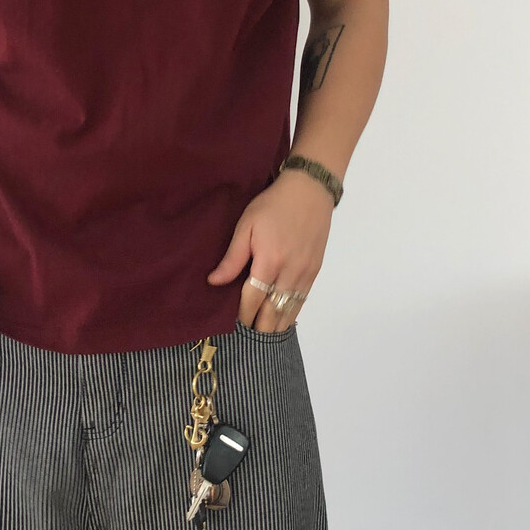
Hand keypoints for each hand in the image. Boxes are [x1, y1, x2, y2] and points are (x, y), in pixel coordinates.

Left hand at [206, 168, 334, 331]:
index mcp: (269, 261)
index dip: (243, 315)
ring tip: (263, 337)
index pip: (253, 299)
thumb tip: (214, 282)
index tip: (234, 325)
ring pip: (290, 310)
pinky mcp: (315, 271)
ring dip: (276, 325)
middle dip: (260, 327)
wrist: (310, 190)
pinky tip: (283, 322)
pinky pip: (302, 300)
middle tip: (247, 339)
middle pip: (273, 311)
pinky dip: (292, 314)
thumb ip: (232, 257)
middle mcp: (289, 272)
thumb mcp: (247, 225)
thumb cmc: (273, 205)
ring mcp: (305, 273)